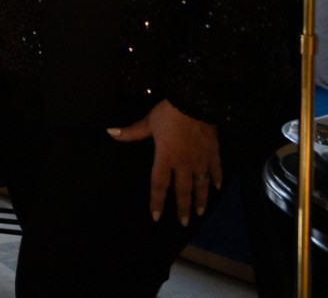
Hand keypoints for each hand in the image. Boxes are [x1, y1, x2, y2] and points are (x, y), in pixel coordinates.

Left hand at [108, 99, 221, 224]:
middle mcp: (184, 164)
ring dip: (201, 200)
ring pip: (202, 185)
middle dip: (182, 208)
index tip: (156, 216)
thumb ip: (131, 132)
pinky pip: (216, 170)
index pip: (159, 185)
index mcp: (166, 158)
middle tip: (183, 223)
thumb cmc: (169, 113)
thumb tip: (110, 133)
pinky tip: (217, 187)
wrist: (196, 103)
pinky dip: (217, 179)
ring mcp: (201, 160)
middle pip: (183, 191)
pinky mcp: (213, 153)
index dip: (157, 202)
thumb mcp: (148, 122)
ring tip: (199, 213)